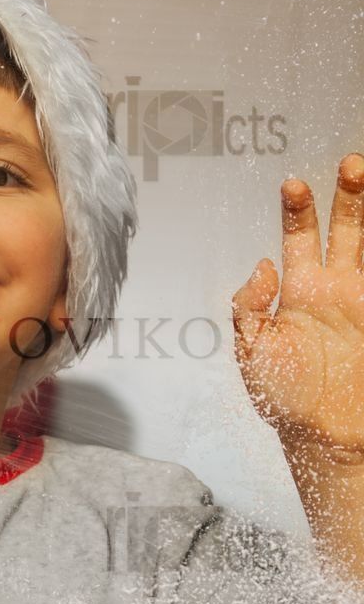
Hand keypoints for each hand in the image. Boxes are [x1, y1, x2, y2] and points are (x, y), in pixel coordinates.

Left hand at [232, 153, 363, 454]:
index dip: (297, 210)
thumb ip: (250, 307)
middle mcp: (337, 289)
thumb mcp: (252, 352)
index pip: (299, 239)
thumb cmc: (284, 399)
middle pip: (348, 230)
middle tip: (353, 164)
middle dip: (351, 196)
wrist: (327, 439)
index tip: (293, 183)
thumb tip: (261, 265)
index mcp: (300, 292)